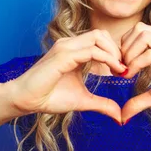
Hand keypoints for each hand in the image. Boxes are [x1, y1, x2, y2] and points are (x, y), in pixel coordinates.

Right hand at [8, 29, 125, 124]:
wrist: (26, 100)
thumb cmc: (50, 97)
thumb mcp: (83, 101)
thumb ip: (102, 104)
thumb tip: (120, 116)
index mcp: (74, 50)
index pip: (100, 39)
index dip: (115, 52)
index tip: (124, 70)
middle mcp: (70, 44)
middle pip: (101, 33)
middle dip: (117, 49)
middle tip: (124, 68)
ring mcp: (65, 48)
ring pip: (98, 37)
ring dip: (113, 52)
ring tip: (120, 69)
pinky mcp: (63, 56)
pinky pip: (91, 51)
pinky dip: (107, 59)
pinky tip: (113, 71)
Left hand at [119, 22, 150, 123]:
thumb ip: (140, 101)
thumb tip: (122, 116)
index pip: (138, 31)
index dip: (124, 47)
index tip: (120, 68)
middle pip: (138, 29)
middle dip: (124, 49)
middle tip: (120, 69)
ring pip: (143, 36)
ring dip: (129, 54)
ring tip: (126, 72)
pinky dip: (137, 63)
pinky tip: (131, 75)